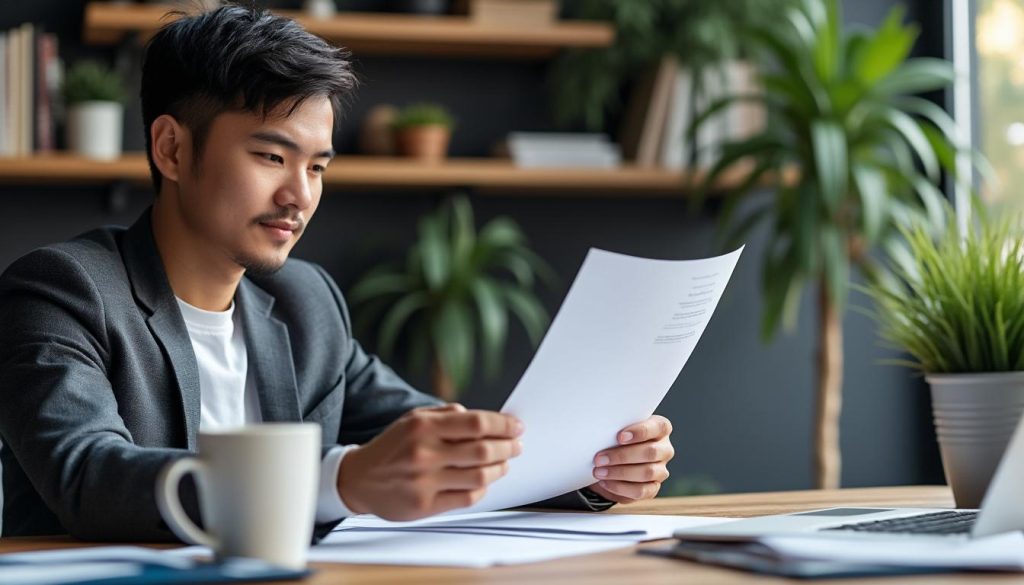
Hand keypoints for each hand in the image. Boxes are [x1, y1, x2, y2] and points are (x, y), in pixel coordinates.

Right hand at [336, 403, 522, 520]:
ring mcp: (424, 481)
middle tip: (517, 446)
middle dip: (508, 447)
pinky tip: (483, 481)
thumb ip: (448, 414)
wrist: (359, 479)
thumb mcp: (413, 419)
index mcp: (424, 426)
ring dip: (499, 469)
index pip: (476, 423)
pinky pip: (467, 498)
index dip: (503, 425)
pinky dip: (482, 489)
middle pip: (483, 450)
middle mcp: (424, 453)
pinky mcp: (424, 505)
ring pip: (479, 476)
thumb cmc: (393, 446)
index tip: (517, 427)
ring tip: (504, 463)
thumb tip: (486, 419)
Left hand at [588, 415, 673, 503]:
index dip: (640, 432)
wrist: (612, 462)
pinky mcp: (653, 488)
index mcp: (660, 429)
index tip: (619, 437)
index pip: (659, 427)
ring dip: (619, 473)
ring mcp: (661, 470)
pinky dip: (620, 487)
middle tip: (600, 458)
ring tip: (599, 471)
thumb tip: (600, 433)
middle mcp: (664, 449)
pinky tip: (605, 482)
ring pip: (647, 473)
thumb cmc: (615, 439)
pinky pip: (641, 491)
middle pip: (651, 452)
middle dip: (622, 456)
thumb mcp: (616, 430)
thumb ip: (615, 428)